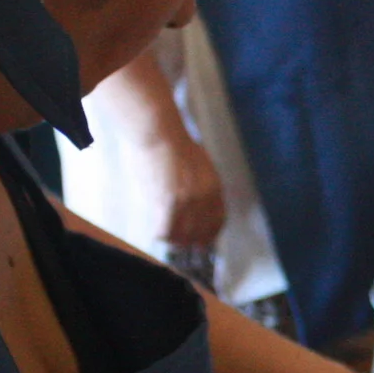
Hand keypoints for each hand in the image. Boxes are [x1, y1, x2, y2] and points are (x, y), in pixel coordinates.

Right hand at [151, 132, 226, 250]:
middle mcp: (205, 197)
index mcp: (215, 187)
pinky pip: (165, 231)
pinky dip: (159, 233)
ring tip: (164, 234)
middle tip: (177, 241)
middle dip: (188, 240)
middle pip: (200, 233)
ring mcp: (187, 201)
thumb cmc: (172, 142)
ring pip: (182, 236)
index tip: (201, 242)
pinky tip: (155, 230)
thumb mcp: (198, 163)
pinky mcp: (168, 202)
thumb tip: (196, 200)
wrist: (159, 131)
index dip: (209, 235)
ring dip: (172, 238)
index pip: (218, 221)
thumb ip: (201, 184)